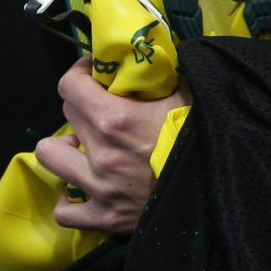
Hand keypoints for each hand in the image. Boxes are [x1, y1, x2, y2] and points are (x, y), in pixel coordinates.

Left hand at [37, 57, 187, 234]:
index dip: (79, 74)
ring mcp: (99, 188)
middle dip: (81, 107)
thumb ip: (158, 73)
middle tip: (100, 110)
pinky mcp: (106, 218)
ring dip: (66, 149)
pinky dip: (71, 201)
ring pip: (50, 156)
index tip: (93, 74)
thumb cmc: (201, 135)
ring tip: (85, 148)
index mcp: (114, 119)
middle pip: (66, 114)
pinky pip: (66, 213)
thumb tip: (150, 52)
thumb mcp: (184, 91)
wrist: (220, 188)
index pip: (68, 85)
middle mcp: (100, 152)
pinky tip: (84, 189)